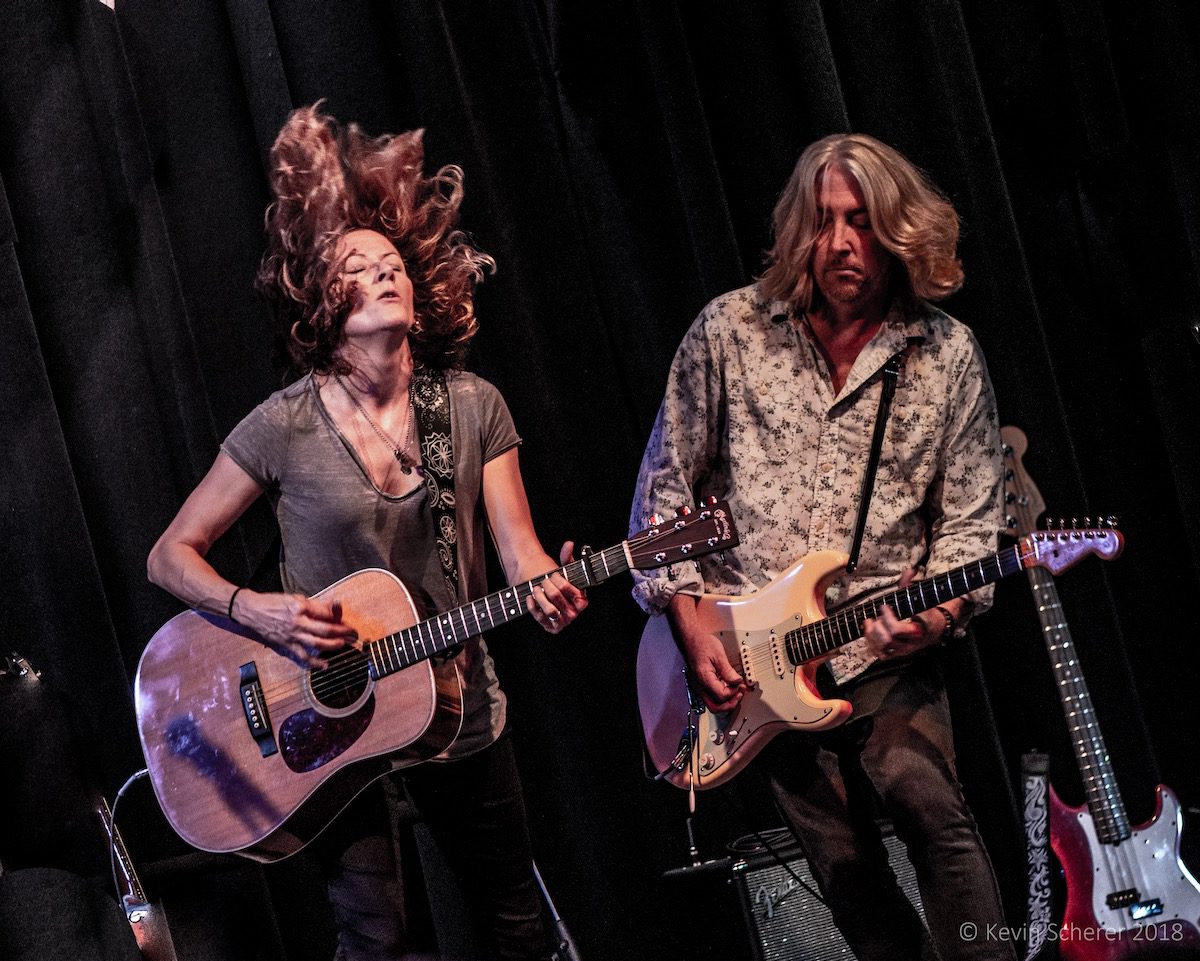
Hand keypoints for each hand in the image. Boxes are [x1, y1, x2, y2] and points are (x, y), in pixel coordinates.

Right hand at [234, 590, 357, 668]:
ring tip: (343, 645)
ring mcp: (292, 635)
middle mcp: (298, 622)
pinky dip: (314, 662)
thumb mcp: (295, 598)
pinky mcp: (286, 645)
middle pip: (325, 629)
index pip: (326, 613)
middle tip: (353, 634)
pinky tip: (324, 665)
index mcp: (301, 607)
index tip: (348, 621)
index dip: (340, 618)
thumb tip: (332, 607)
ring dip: (333, 646)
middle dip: (342, 632)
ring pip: (317, 643)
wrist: (251, 611)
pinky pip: (302, 656)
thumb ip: (314, 605)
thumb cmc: (273, 602)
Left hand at [526, 541, 587, 634]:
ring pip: (550, 611)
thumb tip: (569, 544)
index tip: (554, 575)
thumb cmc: (558, 584)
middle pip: (557, 597)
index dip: (560, 581)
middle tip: (543, 580)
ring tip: (536, 588)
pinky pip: (540, 618)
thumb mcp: (565, 571)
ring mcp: (563, 622)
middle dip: (547, 585)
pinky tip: (530, 597)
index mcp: (582, 601)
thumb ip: (567, 557)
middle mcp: (574, 613)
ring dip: (539, 596)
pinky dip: (533, 606)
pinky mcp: (551, 627)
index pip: (571, 591)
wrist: (549, 598)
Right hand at [678, 623, 746, 712]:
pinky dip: (722, 697)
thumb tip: (737, 681)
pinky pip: (712, 697)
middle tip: (739, 694)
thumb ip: (728, 671)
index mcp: (704, 679)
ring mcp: (700, 686)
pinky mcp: (702, 684)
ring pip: (713, 705)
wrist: (691, 638)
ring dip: (726, 702)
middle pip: (715, 707)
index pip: (721, 696)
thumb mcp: (719, 655)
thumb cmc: (701, 643)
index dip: (734, 692)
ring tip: (736, 692)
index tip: (740, 684)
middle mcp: (700, 686)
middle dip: (730, 704)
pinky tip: (728, 689)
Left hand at [862, 567, 941, 661]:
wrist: (935, 627)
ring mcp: (903, 650)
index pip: (897, 630)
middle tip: (875, 616)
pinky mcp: (896, 653)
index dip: (887, 618)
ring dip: (871, 635)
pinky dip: (871, 643)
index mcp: (918, 630)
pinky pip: (880, 655)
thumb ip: (911, 585)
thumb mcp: (921, 597)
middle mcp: (911, 644)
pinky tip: (870, 631)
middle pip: (887, 641)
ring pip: (882, 649)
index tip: (883, 606)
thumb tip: (910, 570)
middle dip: (877, 627)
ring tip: (870, 622)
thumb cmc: (926, 610)